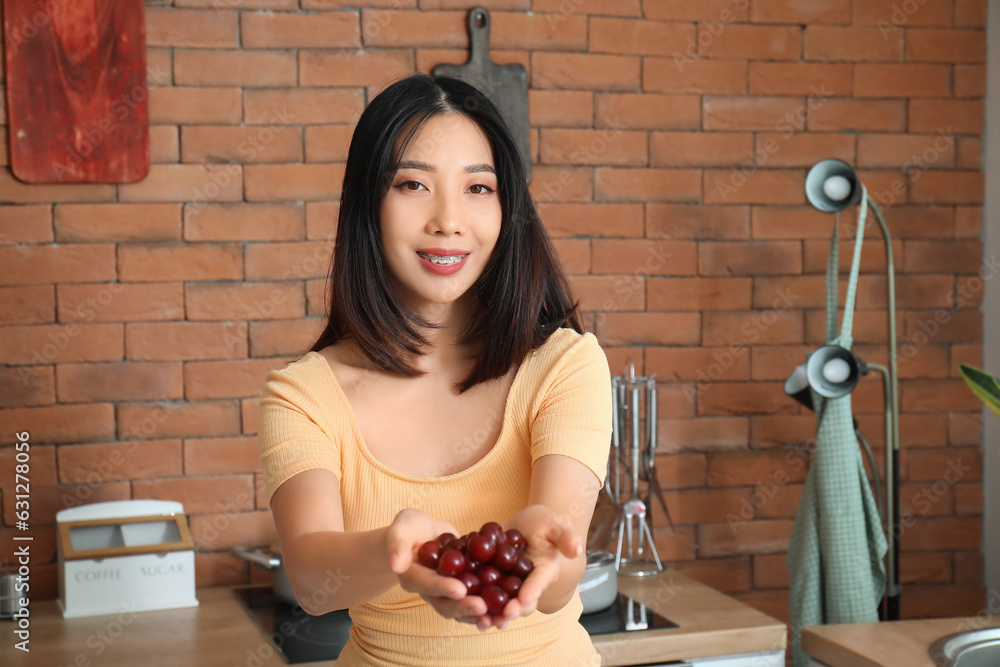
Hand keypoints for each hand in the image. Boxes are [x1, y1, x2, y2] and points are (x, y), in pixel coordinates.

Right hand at [386, 509, 487, 624]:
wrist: (422, 535)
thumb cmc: (409, 528)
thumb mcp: (402, 528)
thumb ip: (397, 543)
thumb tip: (397, 564)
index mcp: (413, 577)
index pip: (427, 584)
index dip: (443, 588)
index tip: (460, 590)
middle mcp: (429, 591)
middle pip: (446, 604)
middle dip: (465, 606)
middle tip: (483, 607)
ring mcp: (445, 594)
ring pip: (461, 609)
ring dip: (478, 614)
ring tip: (497, 616)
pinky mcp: (460, 590)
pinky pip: (473, 601)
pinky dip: (488, 608)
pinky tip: (505, 609)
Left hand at [477, 505, 582, 630]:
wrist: (527, 524)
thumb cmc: (548, 524)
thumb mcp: (557, 525)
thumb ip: (566, 537)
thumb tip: (577, 548)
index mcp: (544, 572)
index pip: (539, 583)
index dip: (532, 591)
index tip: (523, 599)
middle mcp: (526, 583)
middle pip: (519, 602)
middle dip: (510, 611)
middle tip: (499, 619)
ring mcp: (508, 582)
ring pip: (500, 601)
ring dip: (491, 613)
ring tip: (481, 621)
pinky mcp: (490, 576)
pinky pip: (481, 588)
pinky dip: (473, 596)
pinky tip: (461, 601)